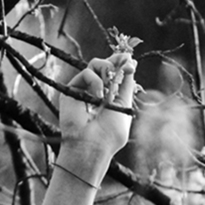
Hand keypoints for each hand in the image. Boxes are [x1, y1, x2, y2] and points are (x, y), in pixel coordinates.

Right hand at [57, 53, 136, 180]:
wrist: (91, 145)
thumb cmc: (110, 133)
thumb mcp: (125, 106)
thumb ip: (126, 85)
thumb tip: (132, 62)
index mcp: (112, 97)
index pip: (116, 74)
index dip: (122, 64)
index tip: (129, 59)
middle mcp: (98, 92)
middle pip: (106, 66)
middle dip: (115, 64)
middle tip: (122, 68)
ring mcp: (85, 90)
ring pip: (96, 65)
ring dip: (106, 71)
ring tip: (109, 89)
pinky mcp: (72, 89)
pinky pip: (87, 73)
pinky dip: (95, 81)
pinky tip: (98, 97)